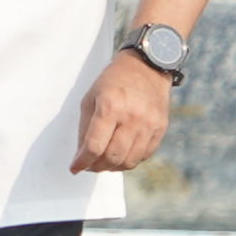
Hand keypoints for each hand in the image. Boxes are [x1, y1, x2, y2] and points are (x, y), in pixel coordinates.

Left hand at [73, 55, 175, 176]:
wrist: (146, 67)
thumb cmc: (113, 81)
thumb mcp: (90, 98)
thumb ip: (85, 129)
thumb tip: (81, 155)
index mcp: (110, 106)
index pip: (94, 146)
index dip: (82, 162)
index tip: (75, 167)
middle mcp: (132, 116)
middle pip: (112, 156)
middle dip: (97, 167)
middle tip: (89, 166)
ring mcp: (149, 124)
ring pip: (129, 161)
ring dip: (113, 167)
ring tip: (104, 163)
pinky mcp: (160, 128)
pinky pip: (144, 155)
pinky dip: (130, 161)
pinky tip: (120, 155)